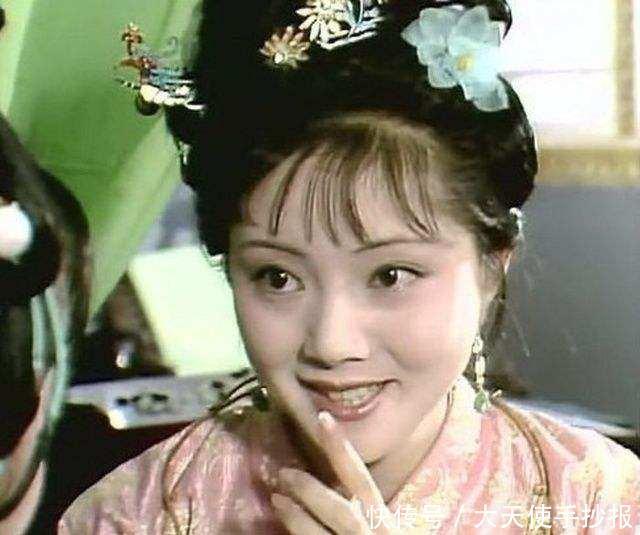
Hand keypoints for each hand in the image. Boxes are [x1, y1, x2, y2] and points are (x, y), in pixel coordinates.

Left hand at [271, 411, 400, 533]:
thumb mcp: (385, 531)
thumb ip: (367, 512)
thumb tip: (342, 487)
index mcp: (385, 523)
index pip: (361, 479)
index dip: (341, 448)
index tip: (322, 418)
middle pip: (341, 509)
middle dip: (310, 489)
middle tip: (282, 472)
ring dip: (297, 518)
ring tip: (276, 499)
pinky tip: (284, 531)